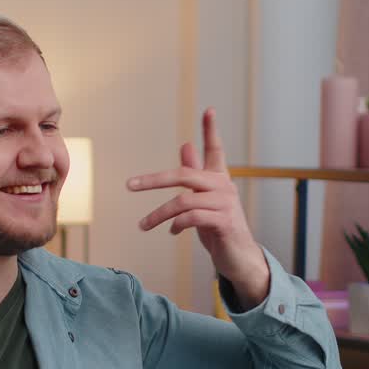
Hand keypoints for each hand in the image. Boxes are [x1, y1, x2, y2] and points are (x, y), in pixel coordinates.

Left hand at [129, 107, 270, 308]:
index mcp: (219, 179)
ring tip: (144, 225)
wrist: (239, 258)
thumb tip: (185, 145)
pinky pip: (192, 218)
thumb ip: (194, 175)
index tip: (209, 109)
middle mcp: (224, 186)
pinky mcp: (224, 222)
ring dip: (158, 214)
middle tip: (130, 185)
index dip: (211, 130)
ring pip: (183, 201)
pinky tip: (173, 232)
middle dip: (153, 180)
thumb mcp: (203, 200)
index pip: (215, 149)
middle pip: (184, 174)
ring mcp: (225, 204)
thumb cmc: (219, 227)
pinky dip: (177, 225)